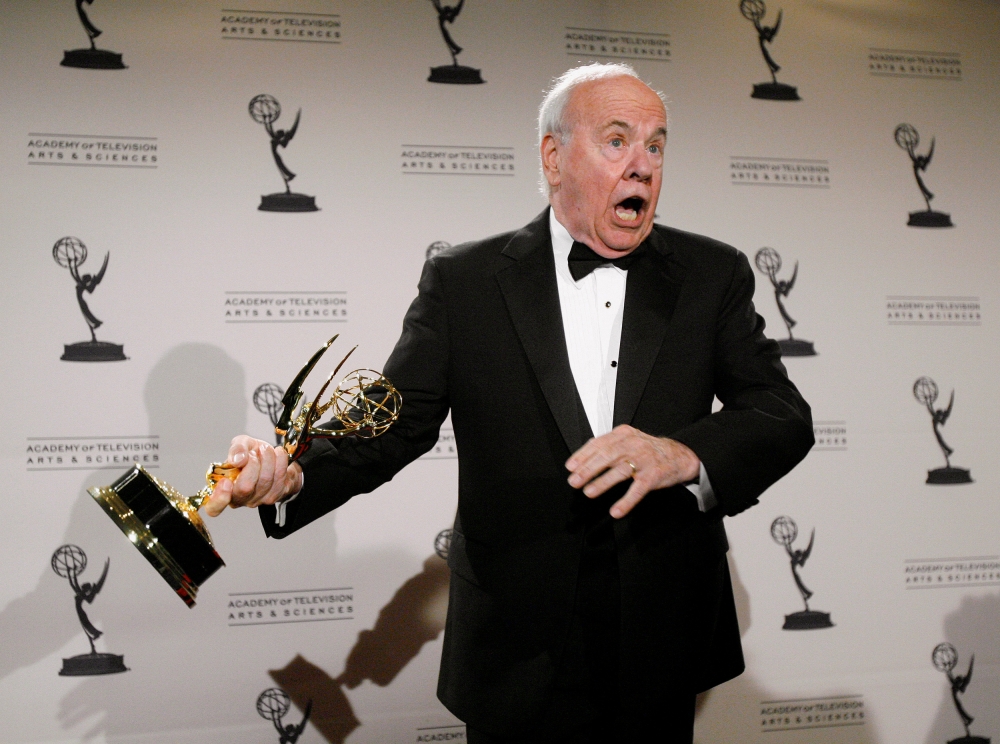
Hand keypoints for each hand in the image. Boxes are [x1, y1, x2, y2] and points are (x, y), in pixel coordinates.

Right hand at [203, 436, 302, 516]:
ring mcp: (258, 500)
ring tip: (266, 449)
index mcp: (223, 489)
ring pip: (265, 481)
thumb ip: (236, 449)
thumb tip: (237, 460)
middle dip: (253, 463)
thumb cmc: (250, 453)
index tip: (225, 482)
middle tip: (255, 451)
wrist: (271, 455)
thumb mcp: (240, 444)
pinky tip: (278, 454)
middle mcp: (239, 499)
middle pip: (245, 488)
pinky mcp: (275, 496)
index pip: (214, 507)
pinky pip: (280, 480)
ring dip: (269, 460)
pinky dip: (281, 462)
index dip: (219, 498)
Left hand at [565, 425, 699, 518]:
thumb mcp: (629, 439)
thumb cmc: (649, 450)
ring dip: (603, 482)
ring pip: (620, 470)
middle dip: (588, 469)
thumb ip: (608, 444)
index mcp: (624, 434)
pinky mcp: (654, 475)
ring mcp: (644, 459)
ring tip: (589, 492)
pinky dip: (626, 501)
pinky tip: (616, 510)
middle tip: (574, 481)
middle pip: (607, 455)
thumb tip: (583, 455)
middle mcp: (633, 444)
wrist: (679, 454)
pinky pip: (638, 489)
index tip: (570, 466)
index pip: (599, 443)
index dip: (583, 455)